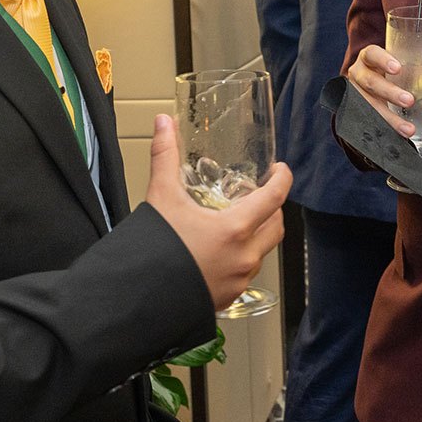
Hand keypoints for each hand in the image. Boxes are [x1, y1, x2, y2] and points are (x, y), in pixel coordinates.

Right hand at [146, 115, 289, 312]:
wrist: (138, 297)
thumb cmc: (154, 249)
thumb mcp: (162, 197)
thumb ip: (165, 156)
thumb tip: (164, 123)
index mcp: (235, 229)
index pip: (275, 198)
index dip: (282, 180)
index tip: (281, 170)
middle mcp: (244, 256)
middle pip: (276, 226)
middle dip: (272, 209)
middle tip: (259, 197)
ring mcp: (238, 280)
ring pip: (262, 252)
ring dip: (257, 235)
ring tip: (237, 224)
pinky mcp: (229, 297)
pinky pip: (246, 274)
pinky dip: (241, 258)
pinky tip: (221, 252)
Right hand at [344, 43, 421, 137]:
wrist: (368, 92)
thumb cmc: (395, 77)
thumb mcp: (411, 70)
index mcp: (371, 59)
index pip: (372, 53)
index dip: (383, 59)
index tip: (397, 69)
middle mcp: (359, 75)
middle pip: (370, 82)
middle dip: (389, 92)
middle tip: (409, 101)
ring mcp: (354, 96)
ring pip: (367, 107)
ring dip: (389, 118)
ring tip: (409, 130)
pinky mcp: (354, 115)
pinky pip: (364, 124)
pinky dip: (381, 131)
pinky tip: (397, 140)